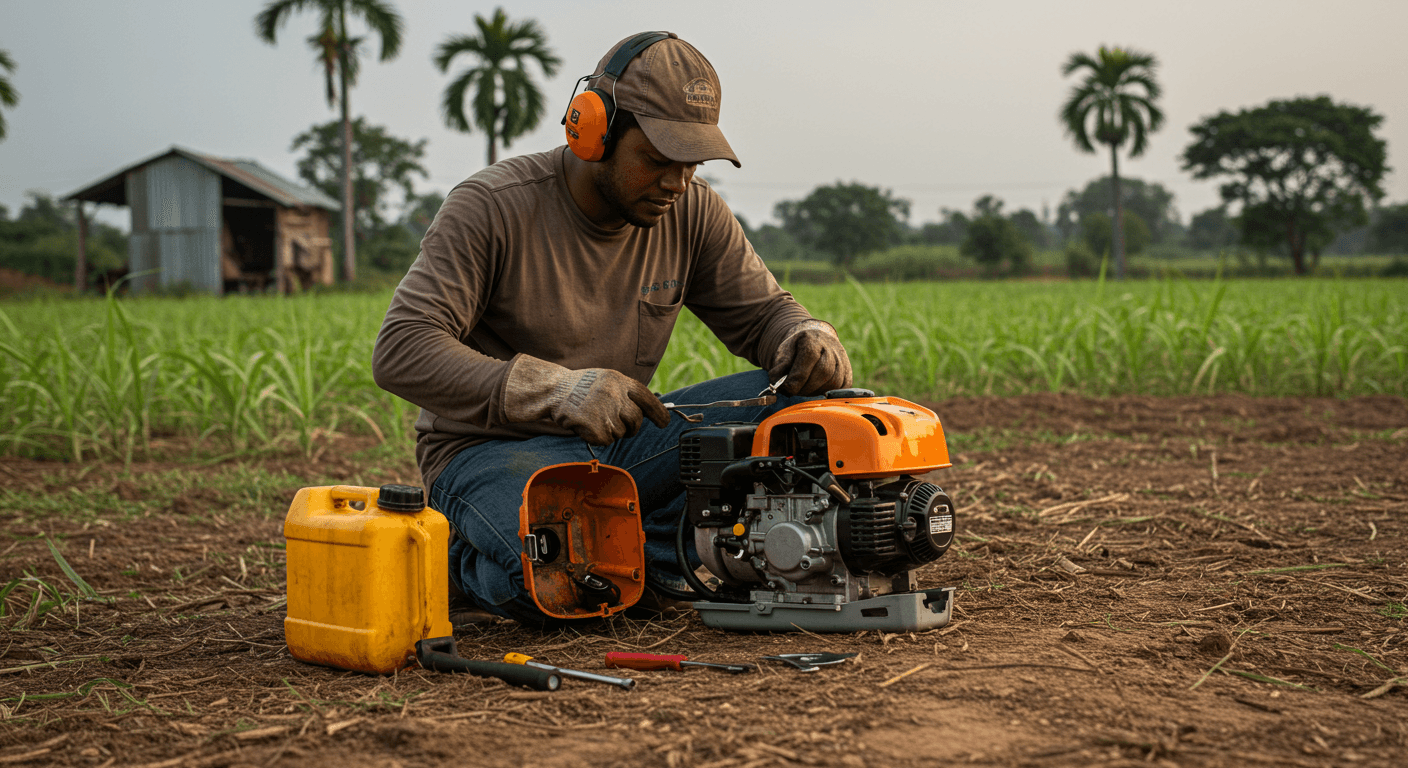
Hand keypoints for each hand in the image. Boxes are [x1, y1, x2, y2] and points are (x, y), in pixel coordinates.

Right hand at [503, 356, 670, 443]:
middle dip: (632, 427)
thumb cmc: (580, 387)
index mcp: (620, 380)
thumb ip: (624, 393)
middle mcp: (615, 395)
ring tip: (594, 419)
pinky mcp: (596, 427)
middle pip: (636, 419)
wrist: (554, 390)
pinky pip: (607, 440)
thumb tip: (645, 411)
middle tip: (622, 427)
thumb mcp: (605, 381)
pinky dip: (599, 438)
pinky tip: (587, 426)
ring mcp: (606, 411)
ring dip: (611, 431)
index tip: (665, 423)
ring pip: (621, 432)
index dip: (658, 412)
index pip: (646, 398)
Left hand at [768, 320, 852, 395]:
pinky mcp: (848, 375)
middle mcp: (831, 349)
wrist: (816, 341)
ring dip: (815, 392)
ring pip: (832, 384)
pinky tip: (815, 389)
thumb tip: (779, 387)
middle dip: (805, 388)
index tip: (786, 389)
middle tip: (794, 390)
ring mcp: (842, 362)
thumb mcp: (784, 353)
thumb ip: (779, 369)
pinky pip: (840, 390)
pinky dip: (826, 393)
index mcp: (812, 341)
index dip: (794, 381)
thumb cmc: (797, 350)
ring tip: (804, 389)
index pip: (807, 364)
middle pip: (821, 374)